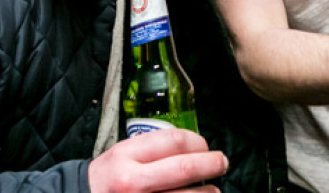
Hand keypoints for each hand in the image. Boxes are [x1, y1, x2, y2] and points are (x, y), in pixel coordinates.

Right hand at [87, 129, 227, 192]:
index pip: (174, 141)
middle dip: (212, 164)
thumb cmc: (107, 178)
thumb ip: (151, 149)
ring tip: (212, 190)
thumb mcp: (121, 154)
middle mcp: (134, 182)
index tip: (205, 146)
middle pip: (186, 169)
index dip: (198, 142)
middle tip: (221, 163)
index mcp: (126, 156)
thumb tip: (192, 148)